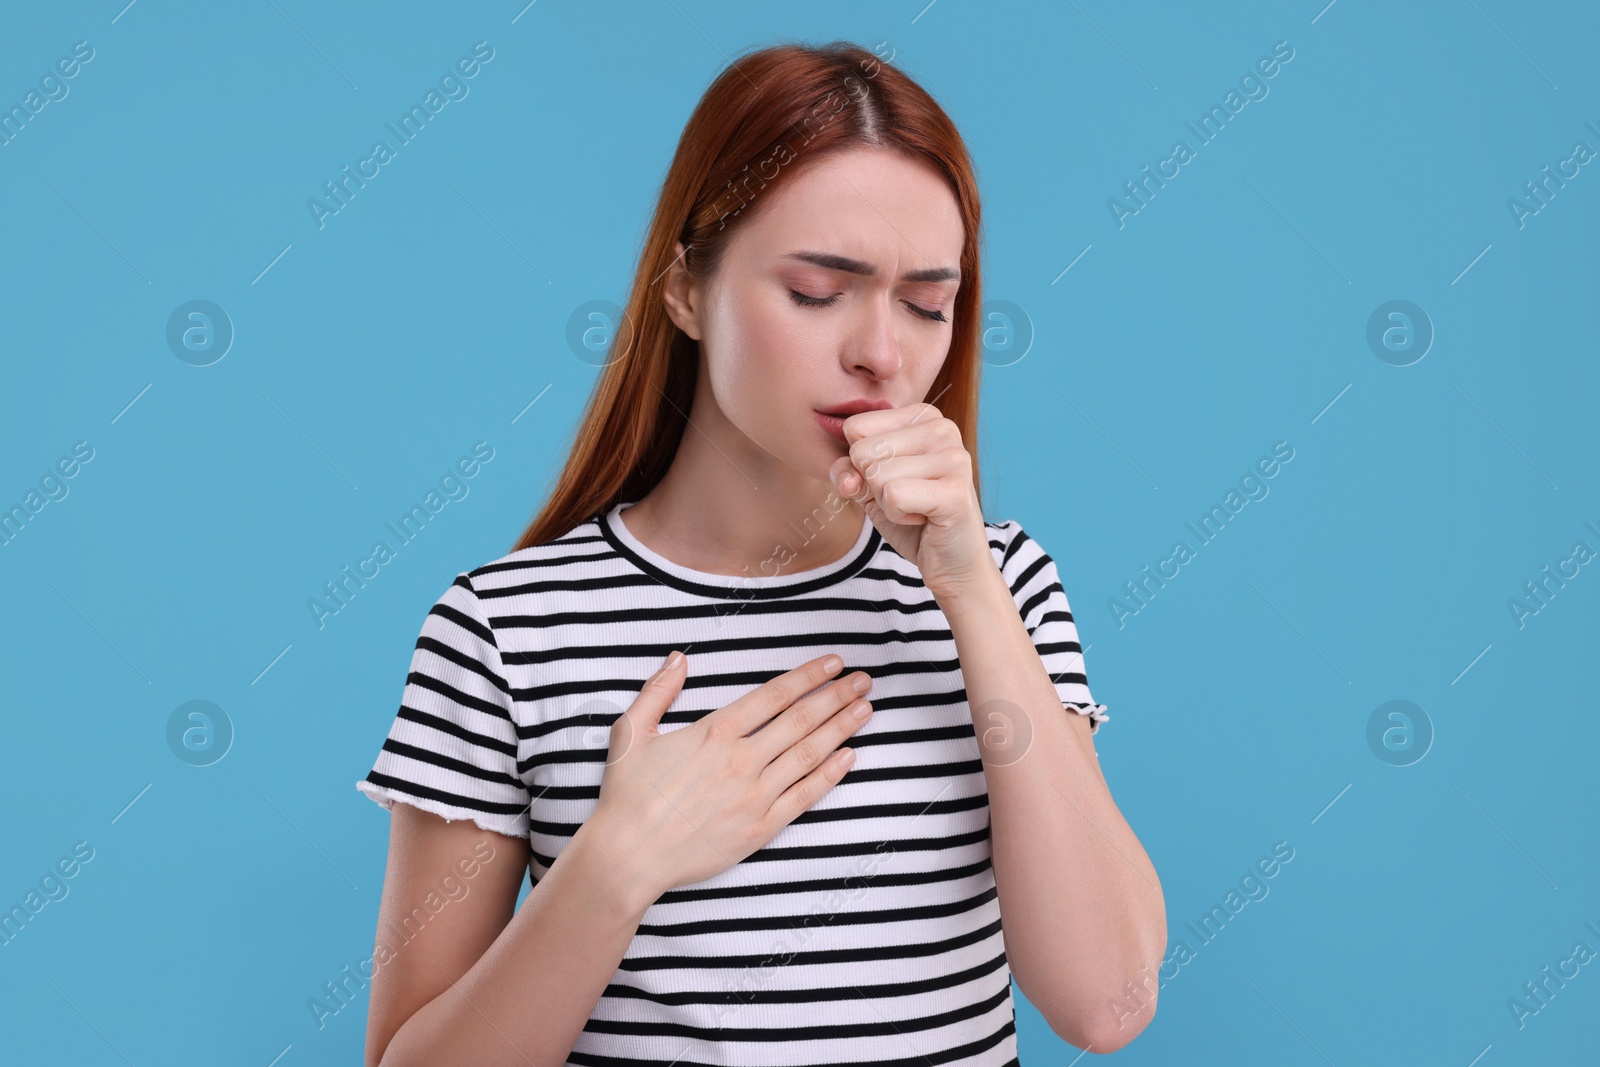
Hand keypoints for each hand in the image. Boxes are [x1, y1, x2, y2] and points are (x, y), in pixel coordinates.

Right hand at [584, 651, 874, 900]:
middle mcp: (741, 760)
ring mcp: (754, 795)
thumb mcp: (630, 733)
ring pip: (809, 753)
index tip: (833, 662)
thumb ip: (658, 691)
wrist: (628, 857)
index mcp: (714, 732)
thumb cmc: (627, 796)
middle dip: (837, 696)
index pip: (774, 695)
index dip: (808, 676)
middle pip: (801, 719)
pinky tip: (849, 756)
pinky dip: (830, 774)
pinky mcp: (760, 828)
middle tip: (864, 680)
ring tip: (866, 709)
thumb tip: (678, 658)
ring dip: (842, 728)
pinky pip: (804, 795)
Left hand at [827, 401, 995, 597]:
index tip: (894, 478)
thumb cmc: (912, 517)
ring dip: (887, 503)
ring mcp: (954, 458)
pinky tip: (923, 518)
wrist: (952, 561)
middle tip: (907, 497)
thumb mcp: (870, 486)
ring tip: (917, 508)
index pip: (855, 428)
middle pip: (863, 451)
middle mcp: (943, 429)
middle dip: (873, 485)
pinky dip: (898, 516)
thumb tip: (847, 479)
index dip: (861, 464)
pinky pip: (894, 496)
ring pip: (877, 475)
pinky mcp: (955, 491)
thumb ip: (846, 470)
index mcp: (924, 416)